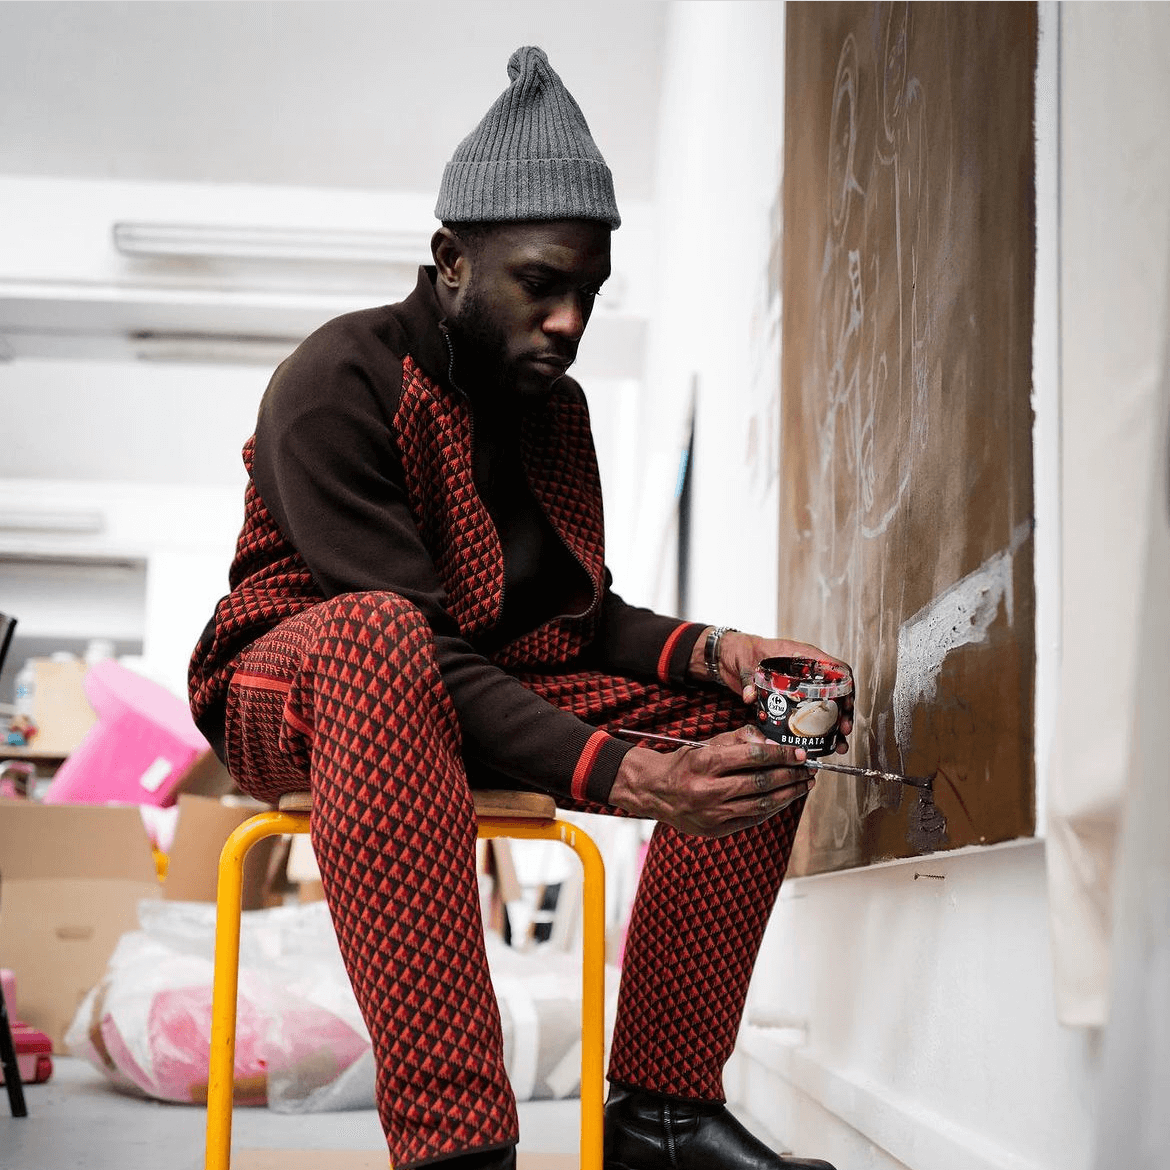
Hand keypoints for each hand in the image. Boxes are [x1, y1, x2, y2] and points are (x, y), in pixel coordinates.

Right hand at [608, 724, 813, 837]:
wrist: (655, 793)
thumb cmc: (684, 765)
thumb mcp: (706, 744)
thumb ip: (738, 740)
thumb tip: (770, 742)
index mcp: (705, 763)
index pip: (753, 757)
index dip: (781, 755)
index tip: (799, 753)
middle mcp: (708, 790)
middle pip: (761, 782)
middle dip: (791, 774)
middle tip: (808, 769)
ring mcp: (712, 813)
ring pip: (761, 804)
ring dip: (788, 793)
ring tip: (803, 784)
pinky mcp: (716, 830)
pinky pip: (752, 818)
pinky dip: (772, 808)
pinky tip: (784, 798)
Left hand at [690, 629, 854, 755]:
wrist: (728, 656)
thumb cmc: (742, 651)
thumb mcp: (746, 662)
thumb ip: (748, 678)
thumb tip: (749, 696)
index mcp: (802, 656)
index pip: (834, 668)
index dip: (845, 686)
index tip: (847, 704)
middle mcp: (806, 672)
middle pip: (836, 691)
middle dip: (844, 712)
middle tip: (844, 729)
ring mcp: (800, 686)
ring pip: (826, 705)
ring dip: (834, 725)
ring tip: (838, 743)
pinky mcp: (791, 699)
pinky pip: (809, 713)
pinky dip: (816, 728)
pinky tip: (820, 743)